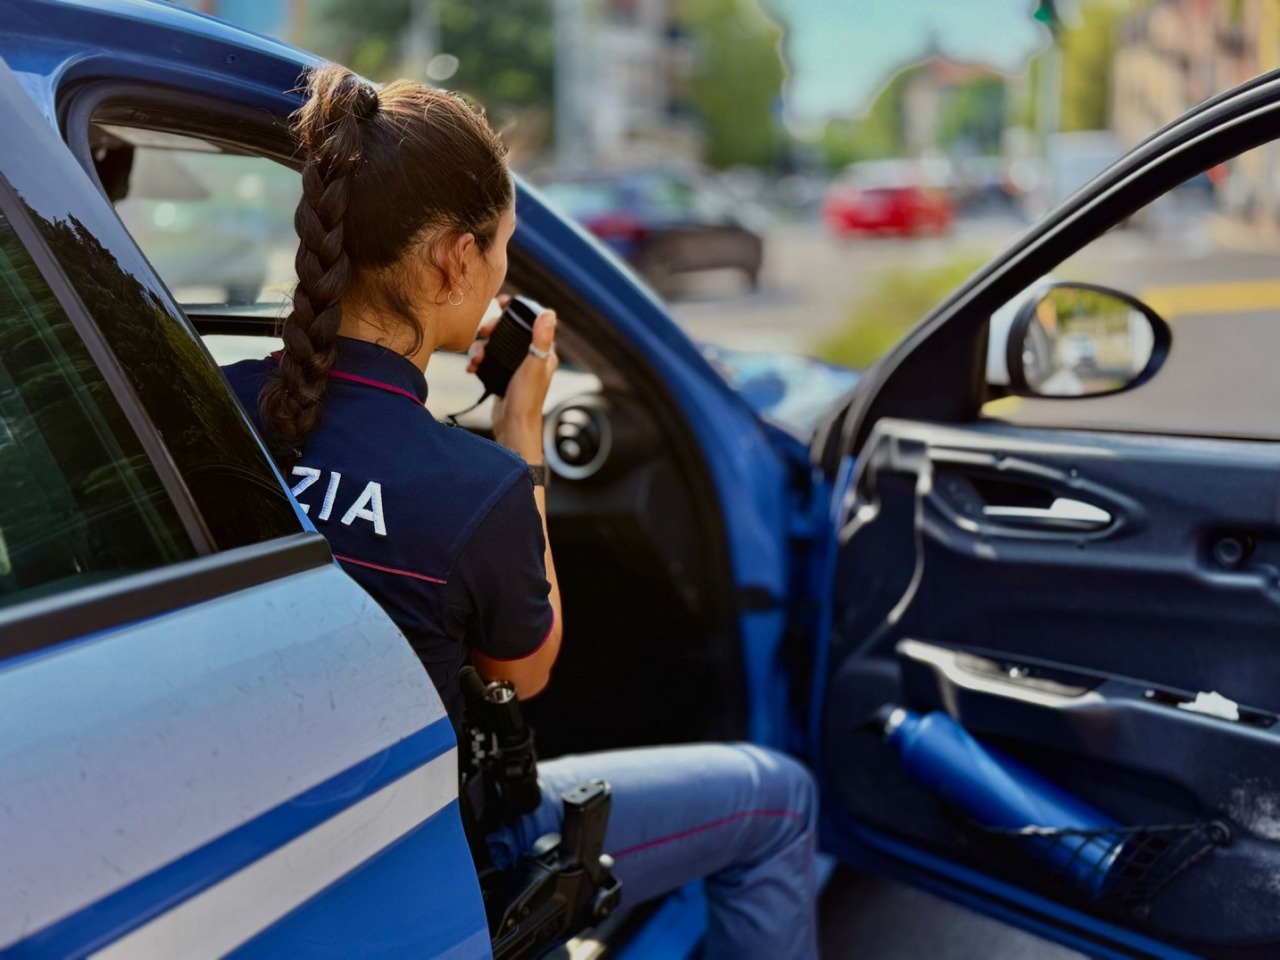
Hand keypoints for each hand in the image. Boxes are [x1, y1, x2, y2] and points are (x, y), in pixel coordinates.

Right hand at [468, 296, 557, 461]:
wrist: (512, 427)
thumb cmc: (527, 400)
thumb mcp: (534, 366)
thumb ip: (540, 340)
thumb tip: (549, 313)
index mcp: (543, 351)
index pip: (532, 321)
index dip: (517, 309)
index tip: (501, 301)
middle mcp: (530, 357)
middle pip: (509, 331)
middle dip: (493, 328)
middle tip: (484, 331)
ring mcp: (515, 366)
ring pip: (495, 345)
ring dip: (481, 347)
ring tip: (475, 358)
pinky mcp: (501, 376)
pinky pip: (487, 360)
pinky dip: (478, 361)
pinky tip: (472, 368)